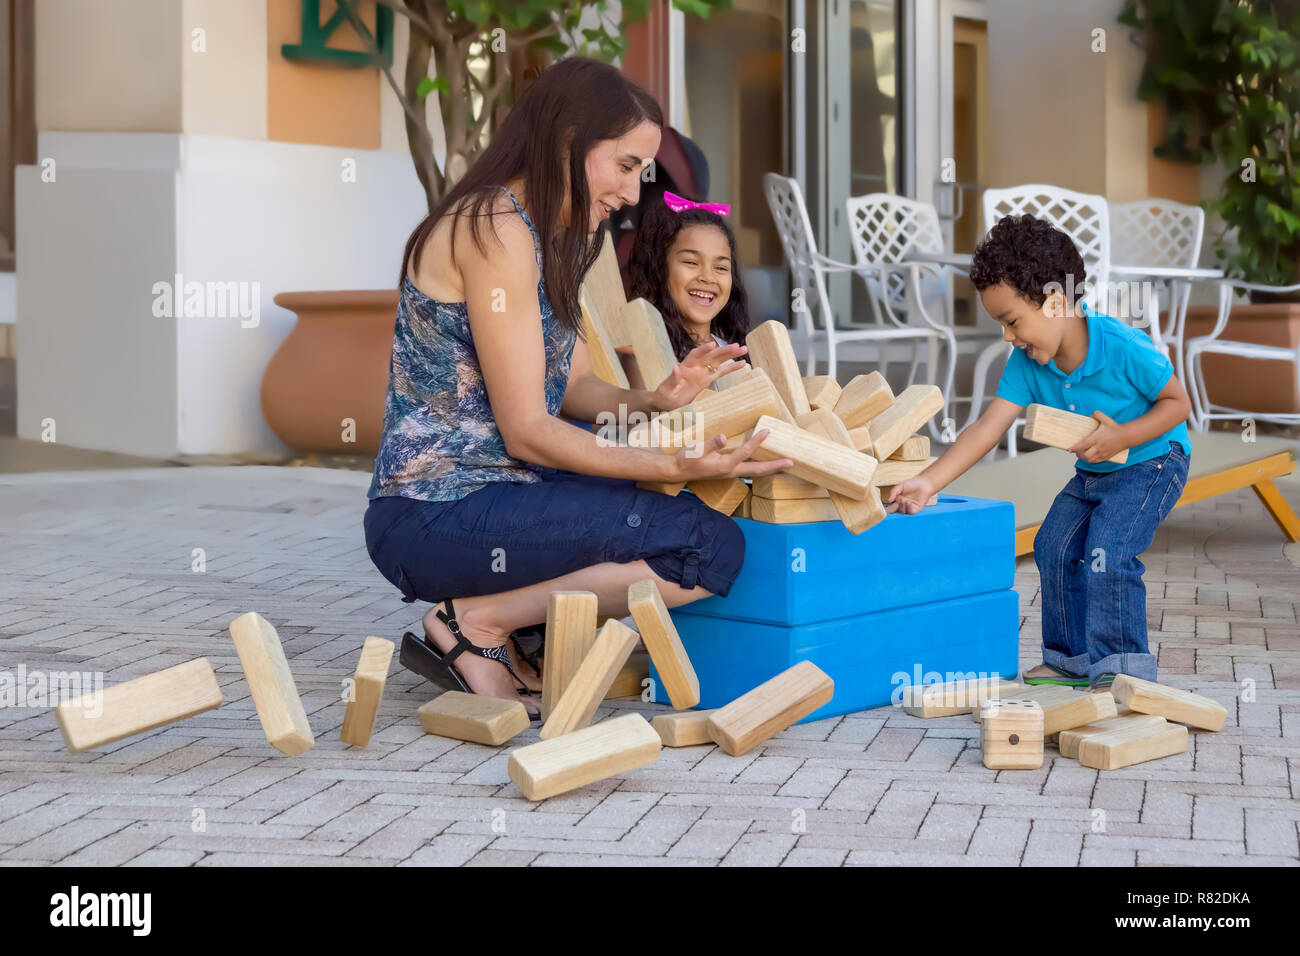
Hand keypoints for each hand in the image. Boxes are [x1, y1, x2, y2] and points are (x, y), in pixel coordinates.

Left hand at [652, 343, 748, 410]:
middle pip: (711, 355)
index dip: (704, 349)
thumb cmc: (664, 395)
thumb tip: (676, 367)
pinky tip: (742, 363)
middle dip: (723, 350)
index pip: (695, 355)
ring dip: (730, 355)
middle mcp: (695, 366)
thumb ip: (673, 379)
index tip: (713, 344)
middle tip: (736, 346)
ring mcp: (702, 372)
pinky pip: (721, 372)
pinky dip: (731, 368)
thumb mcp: (667, 388)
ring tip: (743, 349)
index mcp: (685, 366)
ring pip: (718, 361)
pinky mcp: (707, 379)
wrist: (666, 402)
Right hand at [673, 430, 792, 481]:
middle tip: (791, 463)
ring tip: (783, 465)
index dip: (757, 441)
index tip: (767, 431)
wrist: (677, 471)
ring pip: (754, 472)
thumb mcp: (696, 450)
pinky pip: (748, 470)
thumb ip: (711, 444)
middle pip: (758, 470)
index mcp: (725, 465)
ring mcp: (730, 473)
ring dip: (770, 469)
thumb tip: (723, 437)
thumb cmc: (686, 459)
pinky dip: (759, 467)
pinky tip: (763, 462)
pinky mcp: (727, 471)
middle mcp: (731, 471)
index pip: (745, 452)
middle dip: (775, 466)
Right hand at [886, 476, 934, 514]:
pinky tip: (909, 503)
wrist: (924, 483)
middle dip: (894, 508)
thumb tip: (889, 500)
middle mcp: (902, 505)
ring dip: (902, 507)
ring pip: (902, 511)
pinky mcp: (916, 509)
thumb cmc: (912, 483)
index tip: (884, 509)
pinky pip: (910, 512)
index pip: (890, 507)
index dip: (886, 509)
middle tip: (897, 502)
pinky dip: (908, 508)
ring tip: (904, 500)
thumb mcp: (900, 486)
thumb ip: (893, 492)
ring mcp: (909, 508)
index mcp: (897, 500)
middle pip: (895, 510)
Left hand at [1068, 411, 1127, 463]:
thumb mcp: (1106, 419)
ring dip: (1083, 458)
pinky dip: (1090, 460)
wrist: (1126, 436)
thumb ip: (1097, 414)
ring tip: (1080, 454)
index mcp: (1097, 438)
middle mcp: (1099, 447)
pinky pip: (1096, 461)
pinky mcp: (1106, 457)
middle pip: (1085, 455)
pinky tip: (1088, 457)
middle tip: (1075, 451)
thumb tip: (1090, 415)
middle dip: (1078, 454)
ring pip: (1090, 460)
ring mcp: (1103, 453)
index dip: (1074, 448)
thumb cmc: (1115, 428)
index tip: (1069, 449)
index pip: (1082, 445)